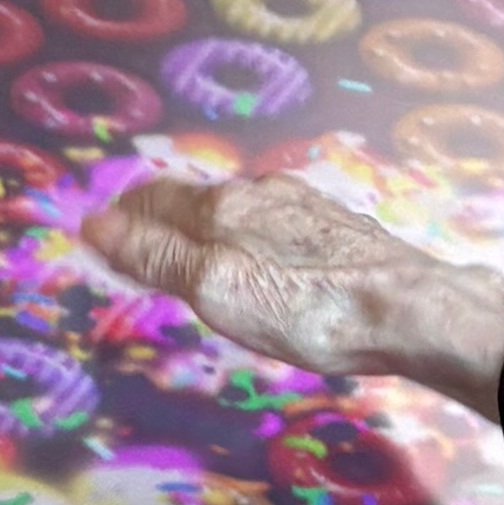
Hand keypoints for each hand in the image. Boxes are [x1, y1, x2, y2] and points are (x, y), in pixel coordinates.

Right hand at [87, 175, 503, 412]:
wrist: (410, 311)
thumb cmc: (306, 308)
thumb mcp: (216, 289)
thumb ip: (156, 257)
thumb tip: (93, 222)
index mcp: (223, 205)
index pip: (154, 196)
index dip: (122, 215)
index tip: (99, 235)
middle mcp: (261, 193)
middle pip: (195, 200)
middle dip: (160, 219)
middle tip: (138, 249)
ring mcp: (305, 209)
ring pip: (238, 211)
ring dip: (205, 228)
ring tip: (193, 259)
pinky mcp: (339, 230)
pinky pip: (273, 226)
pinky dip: (246, 238)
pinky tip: (262, 262)